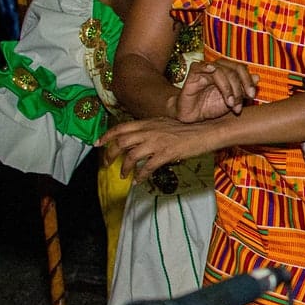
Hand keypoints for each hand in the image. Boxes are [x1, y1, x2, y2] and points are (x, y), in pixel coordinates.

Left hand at [100, 117, 218, 177]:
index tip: (97, 143)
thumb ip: (150, 130)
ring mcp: (157, 142)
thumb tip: (138, 140)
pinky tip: (138, 181)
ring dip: (124, 168)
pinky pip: (147, 167)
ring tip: (124, 176)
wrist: (206, 131)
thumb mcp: (165, 124)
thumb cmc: (188, 129)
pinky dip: (140, 176)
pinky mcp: (166, 153)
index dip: (107, 135)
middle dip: (110, 154)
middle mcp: (149, 131)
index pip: (121, 128)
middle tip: (107, 163)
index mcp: (148, 122)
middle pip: (121, 142)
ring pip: (131, 156)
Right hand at [173, 58, 256, 121]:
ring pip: (221, 71)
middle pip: (234, 69)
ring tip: (230, 103)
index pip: (241, 69)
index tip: (253, 96)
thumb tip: (257, 77)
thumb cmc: (211, 107)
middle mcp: (218, 67)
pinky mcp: (193, 72)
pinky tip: (213, 74)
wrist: (193, 117)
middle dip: (240, 88)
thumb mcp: (232, 101)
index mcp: (228, 71)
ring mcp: (205, 69)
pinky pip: (202, 66)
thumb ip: (244, 90)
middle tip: (240, 104)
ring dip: (228, 89)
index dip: (248, 81)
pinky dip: (209, 69)